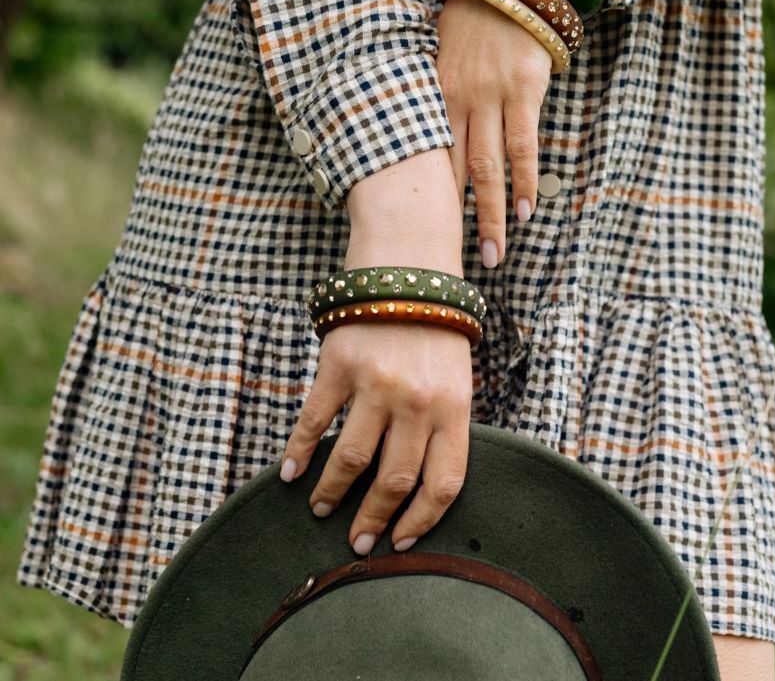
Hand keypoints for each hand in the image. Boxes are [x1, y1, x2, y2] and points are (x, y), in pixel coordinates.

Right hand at [280, 150, 472, 554]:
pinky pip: (315, 419)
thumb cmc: (436, 320)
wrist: (409, 258)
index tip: (402, 542)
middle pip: (394, 480)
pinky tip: (291, 472)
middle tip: (358, 542)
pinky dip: (300, 451)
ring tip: (322, 509)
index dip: (422, 520)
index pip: (443, 482)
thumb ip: (444, 421)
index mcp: (455, 405)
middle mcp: (417, 400)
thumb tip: (420, 477)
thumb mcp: (457, 371)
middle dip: (374, 520)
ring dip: (333, 492)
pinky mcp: (339, 363)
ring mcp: (376, 383)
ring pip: (351, 458)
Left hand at [435, 0, 552, 268]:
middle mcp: (456, 102)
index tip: (419, 231)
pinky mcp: (523, 90)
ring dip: (491, 212)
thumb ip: (432, 95)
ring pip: (489, 167)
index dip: (426, 197)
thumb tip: (423, 133)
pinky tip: (525, 209)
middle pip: (455, 173)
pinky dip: (525, 180)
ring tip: (494, 251)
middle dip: (456, 219)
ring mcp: (490, 97)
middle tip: (457, 260)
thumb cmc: (470, 21)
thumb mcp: (437, 56)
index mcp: (431, 96)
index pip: (425, 157)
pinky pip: (523, 145)